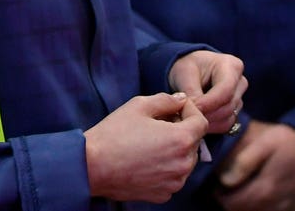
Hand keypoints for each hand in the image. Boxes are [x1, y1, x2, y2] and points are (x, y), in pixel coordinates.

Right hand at [84, 92, 207, 202]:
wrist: (93, 166)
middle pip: (194, 141)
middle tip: (159, 121)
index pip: (201, 122)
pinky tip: (146, 157)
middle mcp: (183, 165)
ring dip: (175, 148)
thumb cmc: (115, 133)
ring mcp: (173, 183)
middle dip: (182, 128)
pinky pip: (173, 175)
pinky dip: (166, 165)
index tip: (174, 107)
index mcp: (181, 140)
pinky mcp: (162, 195)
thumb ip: (167, 100)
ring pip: (185, 159)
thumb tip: (181, 100)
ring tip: (151, 140)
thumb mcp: (140, 105)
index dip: (190, 110)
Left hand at [169, 50, 246, 133]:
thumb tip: (196, 111)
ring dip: (208, 122)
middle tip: (187, 115)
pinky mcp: (235, 112)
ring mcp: (239, 98)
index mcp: (231, 66)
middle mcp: (240, 83)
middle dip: (207, 114)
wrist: (192, 71)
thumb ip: (191, 91)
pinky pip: (225, 126)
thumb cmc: (189, 66)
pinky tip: (197, 120)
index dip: (209, 103)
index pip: (226, 91)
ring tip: (190, 117)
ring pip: (227, 119)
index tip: (192, 108)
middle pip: (228, 107)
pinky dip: (210, 126)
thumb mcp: (185, 72)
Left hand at [213, 119, 294, 210]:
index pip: (232, 205)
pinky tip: (265, 198)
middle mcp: (278, 207)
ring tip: (246, 193)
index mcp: (266, 190)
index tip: (218, 187)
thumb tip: (224, 180)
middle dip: (233, 204)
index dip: (221, 197)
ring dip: (249, 209)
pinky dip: (267, 210)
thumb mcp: (265, 142)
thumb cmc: (290, 141)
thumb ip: (244, 161)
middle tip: (229, 190)